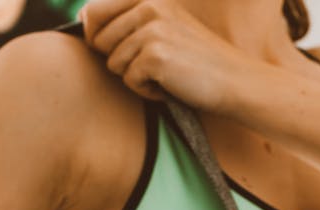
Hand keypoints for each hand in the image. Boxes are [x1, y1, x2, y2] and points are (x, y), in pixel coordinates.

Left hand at [77, 0, 258, 110]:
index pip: (92, 12)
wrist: (235, 81)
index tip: (122, 51)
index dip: (95, 37)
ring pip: (114, 64)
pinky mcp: (155, 55)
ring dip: (136, 78)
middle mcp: (149, 6)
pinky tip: (172, 85)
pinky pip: (130, 81)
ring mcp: (152, 30)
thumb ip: (129, 21)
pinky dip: (148, 91)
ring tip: (167, 74)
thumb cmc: (196, 63)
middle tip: (155, 65)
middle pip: (99, 42)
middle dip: (121, 61)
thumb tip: (84, 20)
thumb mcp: (164, 29)